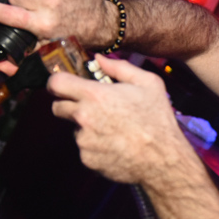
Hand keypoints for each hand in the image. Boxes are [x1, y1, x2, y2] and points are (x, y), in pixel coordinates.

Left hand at [46, 55, 185, 184]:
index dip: (56, 83)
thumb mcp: (147, 83)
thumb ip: (119, 67)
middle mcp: (83, 117)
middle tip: (90, 107)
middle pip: (57, 108)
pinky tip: (115, 145)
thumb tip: (98, 59)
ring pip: (75, 129)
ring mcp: (83, 140)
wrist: (163, 159)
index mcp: (94, 95)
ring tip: (113, 129)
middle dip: (69, 105)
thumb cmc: (157, 120)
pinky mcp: (87, 159)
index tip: (62, 85)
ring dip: (86, 127)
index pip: (56, 84)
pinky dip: (95, 146)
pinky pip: (85, 148)